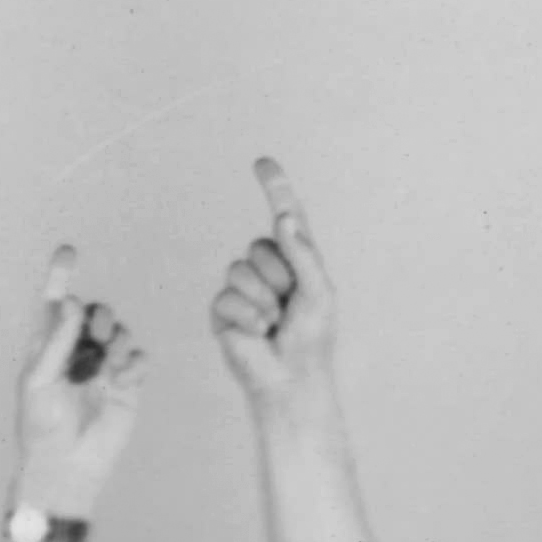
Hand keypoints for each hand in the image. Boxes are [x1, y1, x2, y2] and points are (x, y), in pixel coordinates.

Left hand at [12, 247, 149, 516]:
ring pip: (118, 332)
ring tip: (109, 364)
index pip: (56, 304)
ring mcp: (103, 369)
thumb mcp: (39, 380)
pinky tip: (123, 379)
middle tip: (95, 335)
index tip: (68, 250)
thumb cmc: (42, 427)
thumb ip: (57, 340)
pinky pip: (138, 360)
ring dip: (116, 339)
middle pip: (95, 312)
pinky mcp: (126, 387)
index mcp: (49, 346)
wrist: (67, 468)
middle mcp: (77, 353)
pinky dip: (134, 363)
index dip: (61, 275)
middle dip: (98, 316)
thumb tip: (75, 302)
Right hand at [210, 159, 336, 416]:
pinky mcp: (223, 310)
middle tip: (289, 305)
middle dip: (278, 276)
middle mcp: (265, 267)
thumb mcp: (319, 292)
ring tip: (274, 322)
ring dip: (263, 300)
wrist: (291, 379)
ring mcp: (241, 288)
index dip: (274, 187)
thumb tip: (284, 217)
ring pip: (240, 269)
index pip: (284, 215)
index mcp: (293, 258)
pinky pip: (226, 297)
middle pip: (259, 245)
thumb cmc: (312, 338)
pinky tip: (259, 333)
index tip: (263, 162)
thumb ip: (304, 254)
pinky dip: (247, 316)